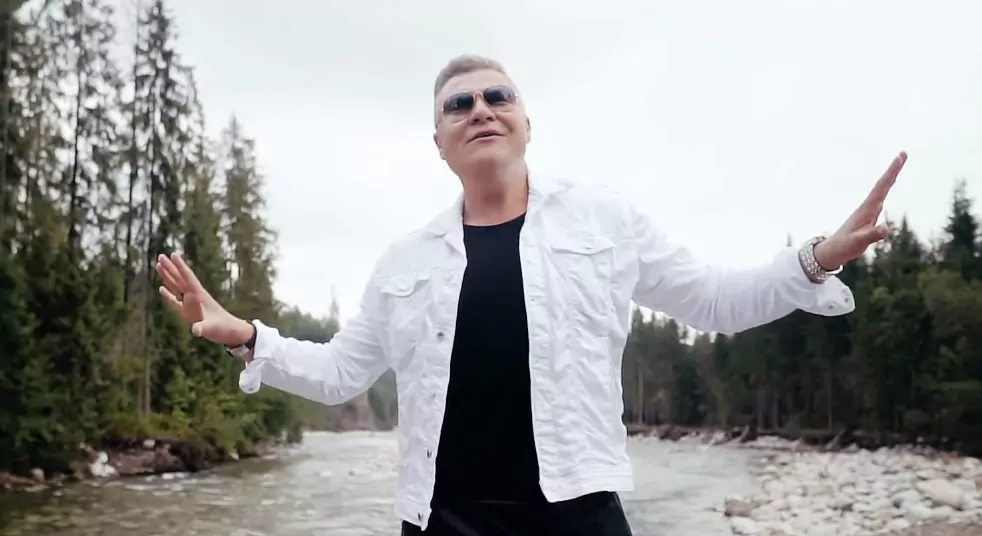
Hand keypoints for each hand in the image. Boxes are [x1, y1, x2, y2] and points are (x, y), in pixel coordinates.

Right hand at [155, 252, 253, 347]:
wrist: (230, 333)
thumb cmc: (223, 328)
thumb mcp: (212, 328)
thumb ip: (202, 328)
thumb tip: (195, 331)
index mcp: (199, 296)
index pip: (188, 278)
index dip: (180, 266)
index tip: (173, 254)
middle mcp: (195, 297)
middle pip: (180, 279)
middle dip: (170, 268)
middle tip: (160, 256)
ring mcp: (191, 304)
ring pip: (176, 287)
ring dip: (167, 277)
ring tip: (159, 266)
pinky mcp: (189, 312)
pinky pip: (175, 301)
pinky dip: (168, 295)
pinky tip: (161, 288)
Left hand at [814, 151, 906, 269]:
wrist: (833, 251)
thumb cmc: (845, 246)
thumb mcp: (859, 242)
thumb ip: (872, 235)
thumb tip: (886, 228)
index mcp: (867, 209)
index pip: (882, 187)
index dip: (892, 172)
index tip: (900, 157)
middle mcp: (868, 207)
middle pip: (883, 184)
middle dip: (893, 169)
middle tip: (903, 154)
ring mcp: (868, 211)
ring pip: (881, 190)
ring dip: (890, 177)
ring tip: (898, 164)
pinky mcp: (868, 216)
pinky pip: (880, 198)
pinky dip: (886, 189)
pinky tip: (887, 186)